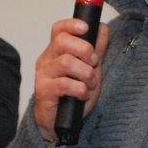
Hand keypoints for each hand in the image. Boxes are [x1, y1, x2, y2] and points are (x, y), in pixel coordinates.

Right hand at [31, 19, 110, 140]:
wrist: (59, 122)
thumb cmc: (72, 93)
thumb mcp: (88, 68)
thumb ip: (96, 49)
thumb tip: (103, 28)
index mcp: (56, 51)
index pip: (58, 29)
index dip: (72, 24)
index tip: (86, 28)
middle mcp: (47, 59)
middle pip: (62, 41)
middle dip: (85, 50)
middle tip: (94, 63)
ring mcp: (43, 75)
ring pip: (66, 62)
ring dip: (86, 73)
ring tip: (90, 84)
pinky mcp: (44, 91)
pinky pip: (64, 84)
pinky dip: (80, 89)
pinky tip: (83, 94)